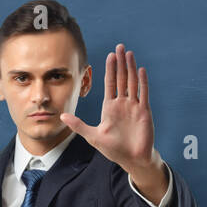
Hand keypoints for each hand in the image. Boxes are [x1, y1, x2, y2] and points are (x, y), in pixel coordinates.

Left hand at [59, 42, 158, 175]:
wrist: (132, 159)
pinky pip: (143, 93)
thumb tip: (62, 116)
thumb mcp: (92, 136)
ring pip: (132, 82)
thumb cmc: (114, 149)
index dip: (110, 69)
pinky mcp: (144, 111)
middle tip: (120, 47)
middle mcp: (122, 103)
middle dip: (120, 63)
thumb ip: (78, 125)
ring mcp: (134, 106)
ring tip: (129, 53)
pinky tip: (141, 70)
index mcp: (110, 107)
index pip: (110, 83)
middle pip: (121, 78)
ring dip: (131, 68)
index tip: (110, 55)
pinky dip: (142, 81)